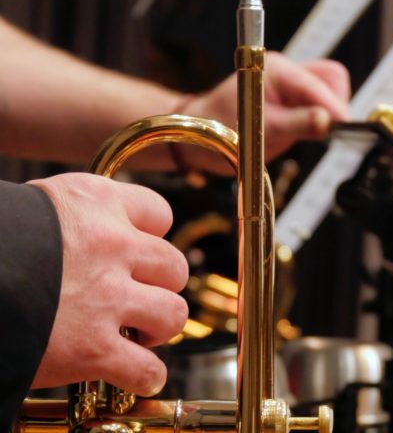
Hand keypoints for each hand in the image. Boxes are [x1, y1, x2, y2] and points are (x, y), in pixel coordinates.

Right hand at [28, 173, 187, 395]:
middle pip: (173, 266)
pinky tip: (141, 375)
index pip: (157, 213)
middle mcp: (111, 245)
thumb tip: (79, 235)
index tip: (140, 250)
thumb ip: (69, 220)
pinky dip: (146, 375)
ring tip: (141, 332)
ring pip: (172, 313)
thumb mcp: (32, 208)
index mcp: (94, 204)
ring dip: (160, 326)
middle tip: (141, 297)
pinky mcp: (92, 348)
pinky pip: (144, 367)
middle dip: (162, 285)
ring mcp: (106, 297)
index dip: (151, 235)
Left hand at [184, 51, 350, 163]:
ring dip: (330, 108)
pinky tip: (310, 128)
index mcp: (278, 71)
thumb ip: (297, 124)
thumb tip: (327, 121)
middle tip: (331, 129)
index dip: (334, 107)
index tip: (344, 127)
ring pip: (329, 87)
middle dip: (336, 103)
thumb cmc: (223, 127)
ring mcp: (290, 82)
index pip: (318, 84)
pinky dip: (322, 113)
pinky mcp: (292, 96)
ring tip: (318, 130)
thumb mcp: (261, 130)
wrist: (203, 131)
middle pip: (331, 78)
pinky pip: (319, 99)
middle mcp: (286, 71)